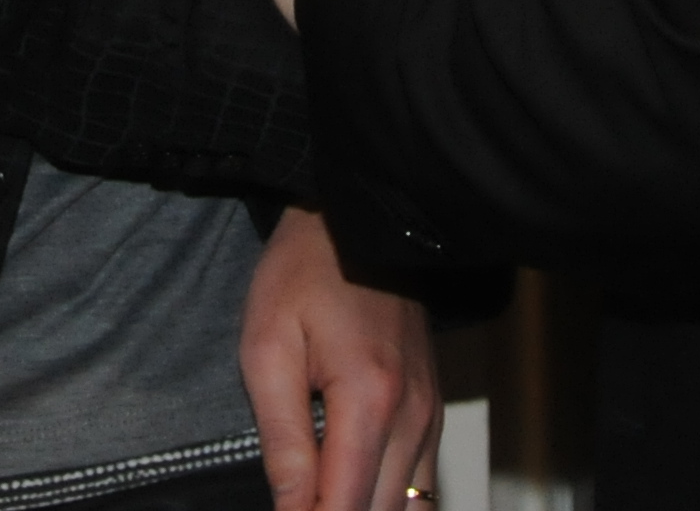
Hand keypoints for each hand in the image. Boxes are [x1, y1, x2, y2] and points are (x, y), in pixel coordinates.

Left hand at [242, 204, 437, 510]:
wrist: (359, 218)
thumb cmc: (304, 275)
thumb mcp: (267, 351)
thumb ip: (282, 442)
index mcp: (368, 401)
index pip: (344, 507)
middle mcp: (413, 416)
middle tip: (297, 508)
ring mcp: (429, 414)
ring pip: (411, 509)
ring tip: (319, 502)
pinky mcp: (432, 409)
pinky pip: (422, 483)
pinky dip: (390, 503)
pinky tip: (351, 494)